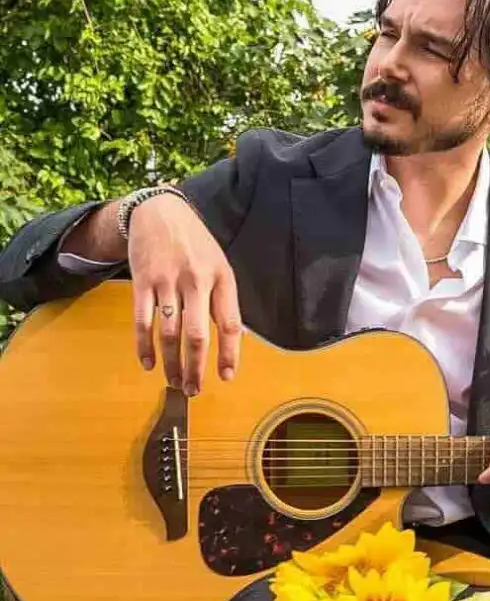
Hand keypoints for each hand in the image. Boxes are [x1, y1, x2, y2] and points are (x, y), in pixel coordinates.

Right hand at [128, 195, 240, 395]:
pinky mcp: (142, 281)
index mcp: (222, 278)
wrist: (160, 210)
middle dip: (196, 368)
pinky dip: (144, 347)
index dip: (230, 353)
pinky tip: (148, 364)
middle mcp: (196, 280)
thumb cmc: (196, 243)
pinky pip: (142, 321)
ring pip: (168, 333)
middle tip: (194, 390)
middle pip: (197, 334)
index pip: (230, 323)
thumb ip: (225, 299)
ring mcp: (167, 281)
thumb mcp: (220, 264)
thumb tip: (236, 337)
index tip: (226, 377)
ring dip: (170, 363)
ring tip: (174, 382)